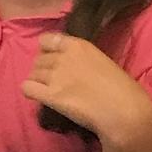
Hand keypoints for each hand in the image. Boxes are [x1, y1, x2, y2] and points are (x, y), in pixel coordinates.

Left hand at [20, 32, 151, 151]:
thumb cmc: (122, 89)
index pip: (47, 40)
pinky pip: (27, 88)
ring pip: (32, 74)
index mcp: (78, 45)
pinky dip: (30, 91)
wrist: (124, 111)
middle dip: (43, 69)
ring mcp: (55, 76)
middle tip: (53, 81)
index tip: (53, 59)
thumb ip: (82, 60)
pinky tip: (39, 96)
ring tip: (50, 91)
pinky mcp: (50, 96)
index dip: (47, 50)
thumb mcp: (102, 61)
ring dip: (38, 81)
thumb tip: (70, 67)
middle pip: (39, 59)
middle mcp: (64, 58)